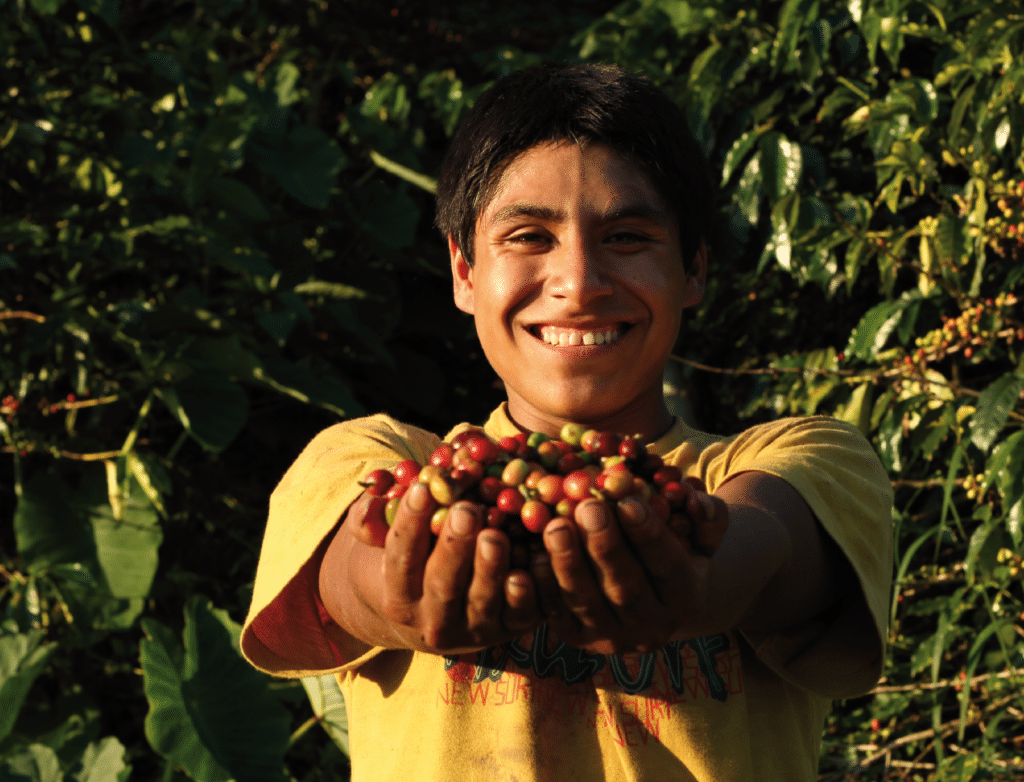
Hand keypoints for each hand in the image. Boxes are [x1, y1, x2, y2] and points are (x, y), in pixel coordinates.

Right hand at [357, 482, 542, 653]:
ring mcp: (475, 629)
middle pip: (443, 586)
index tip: (421, 486)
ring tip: (497, 534)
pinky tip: (539, 558)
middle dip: (455, 547)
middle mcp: (434, 620)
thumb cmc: (411, 557)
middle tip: (467, 510)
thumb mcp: (382, 539)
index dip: (409, 524)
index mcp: (399, 596)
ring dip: (492, 569)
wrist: (434, 612)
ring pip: (484, 602)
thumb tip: (372, 501)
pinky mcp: (512, 629)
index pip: (401, 559)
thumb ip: (370, 518)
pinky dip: (533, 589)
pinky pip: (524, 613)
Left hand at [530, 481, 727, 654]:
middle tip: (587, 507)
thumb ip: (708, 516)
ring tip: (555, 525)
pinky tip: (533, 557)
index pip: (669, 566)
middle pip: (626, 588)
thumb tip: (697, 501)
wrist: (654, 597)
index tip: (628, 501)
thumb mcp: (702, 533)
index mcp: (687, 597)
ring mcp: (613, 638)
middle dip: (605, 546)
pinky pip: (557, 616)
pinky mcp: (577, 639)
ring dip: (569, 564)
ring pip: (588, 604)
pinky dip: (542, 589)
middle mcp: (653, 627)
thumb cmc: (678, 547)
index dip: (649, 535)